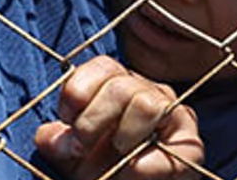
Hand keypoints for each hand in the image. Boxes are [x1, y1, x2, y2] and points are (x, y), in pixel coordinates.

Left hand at [34, 56, 203, 179]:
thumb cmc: (105, 172)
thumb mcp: (74, 158)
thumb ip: (60, 145)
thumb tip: (45, 136)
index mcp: (118, 86)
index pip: (102, 67)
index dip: (78, 91)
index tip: (66, 120)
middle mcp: (147, 92)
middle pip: (120, 86)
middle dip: (93, 121)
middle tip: (81, 149)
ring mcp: (172, 114)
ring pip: (146, 103)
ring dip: (122, 137)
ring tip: (116, 160)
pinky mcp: (191, 145)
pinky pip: (171, 144)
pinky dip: (146, 165)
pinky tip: (133, 173)